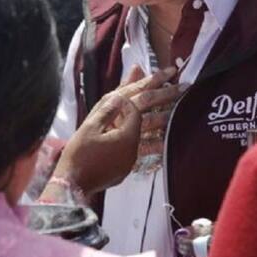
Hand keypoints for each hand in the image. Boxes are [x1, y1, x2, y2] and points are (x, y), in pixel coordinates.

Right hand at [46, 66, 183, 197]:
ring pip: (149, 132)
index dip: (147, 86)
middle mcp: (133, 143)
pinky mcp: (126, 166)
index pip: (139, 103)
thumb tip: (121, 94)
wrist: (73, 184)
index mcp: (125, 131)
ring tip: (178, 106)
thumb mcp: (90, 126)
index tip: (161, 72)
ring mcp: (131, 156)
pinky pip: (143, 151)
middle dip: (166, 96)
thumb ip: (109, 108)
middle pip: (151, 114)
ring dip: (163, 117)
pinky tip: (164, 142)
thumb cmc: (79, 154)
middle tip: (183, 85)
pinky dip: (154, 145)